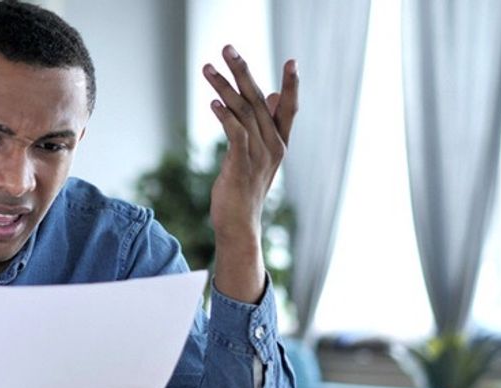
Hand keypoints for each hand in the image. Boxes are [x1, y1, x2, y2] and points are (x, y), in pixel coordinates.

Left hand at [203, 45, 297, 301]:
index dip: (292, 85)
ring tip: (208, 68)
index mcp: (279, 143)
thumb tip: (273, 94)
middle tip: (228, 48)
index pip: (289, 108)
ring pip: (243, 112)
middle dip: (243, 71)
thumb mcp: (259, 157)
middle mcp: (273, 147)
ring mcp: (259, 157)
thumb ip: (267, 125)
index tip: (292, 61)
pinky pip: (235, 134)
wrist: (239, 226)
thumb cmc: (245, 190)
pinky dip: (224, 116)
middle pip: (260, 100)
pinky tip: (213, 102)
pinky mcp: (241, 166)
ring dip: (224, 87)